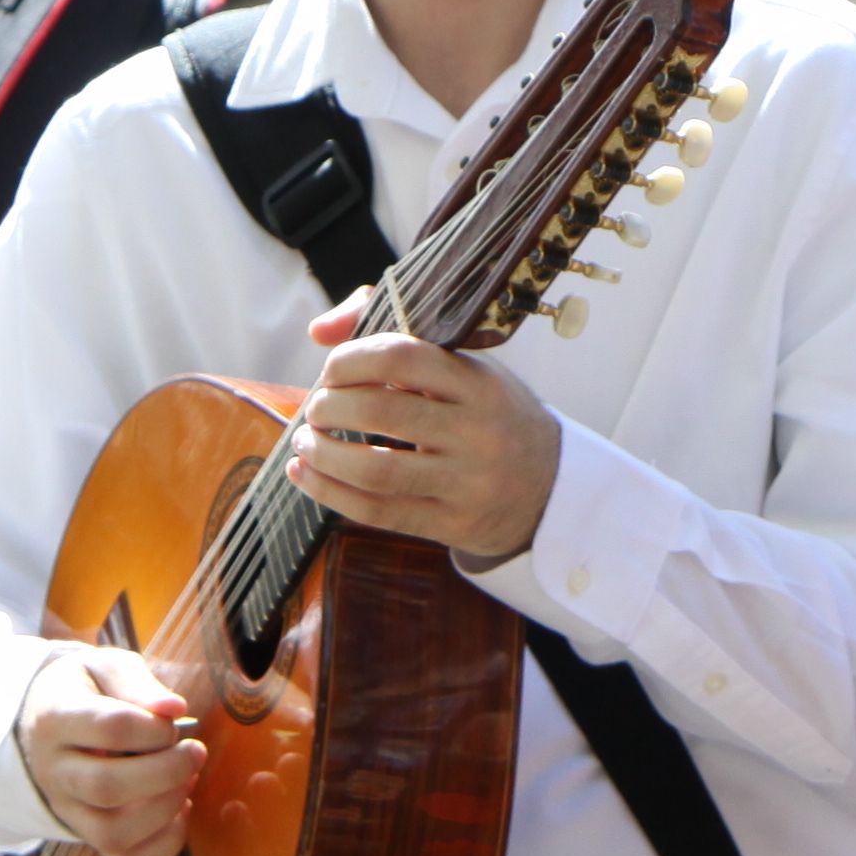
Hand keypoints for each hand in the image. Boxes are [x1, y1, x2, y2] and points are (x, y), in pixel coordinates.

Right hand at [19, 646, 201, 855]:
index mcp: (55, 719)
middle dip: (166, 772)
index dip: (155, 727)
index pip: (110, 728)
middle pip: (107, 787)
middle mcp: (54, 772)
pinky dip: (165, 844)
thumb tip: (174, 709)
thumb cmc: (85, 691)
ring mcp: (68, 811)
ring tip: (188, 781)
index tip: (173, 721)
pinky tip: (179, 810)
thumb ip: (136, 682)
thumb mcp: (103, 667)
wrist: (43, 724)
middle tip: (195, 752)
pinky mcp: (89, 837)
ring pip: (113, 832)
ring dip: (165, 809)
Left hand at [280, 292, 563, 568]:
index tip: (332, 370)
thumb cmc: (490, 414)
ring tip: (305, 442)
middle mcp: (476, 431)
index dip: (351, 359)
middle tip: (316, 408)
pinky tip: (305, 475)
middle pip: (380, 412)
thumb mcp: (464, 366)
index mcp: (478, 382)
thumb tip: (319, 331)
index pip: (401, 357)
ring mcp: (466, 483)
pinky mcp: (452, 524)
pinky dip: (329, 493)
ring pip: (374, 470)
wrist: (551, 486)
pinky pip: (378, 512)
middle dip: (329, 407)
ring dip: (323, 454)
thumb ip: (394, 333)